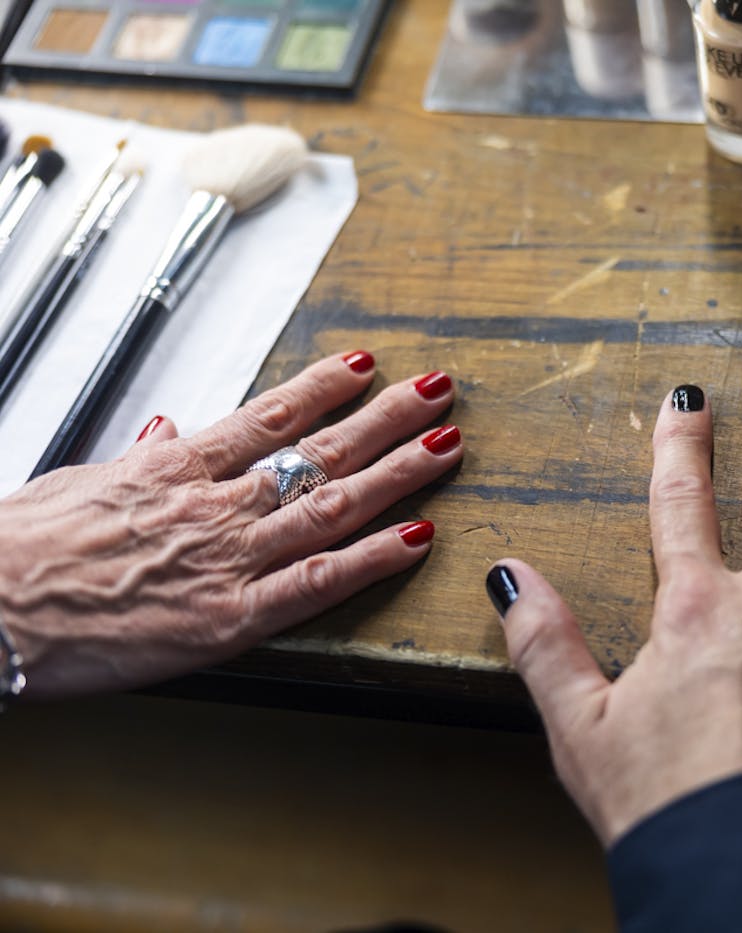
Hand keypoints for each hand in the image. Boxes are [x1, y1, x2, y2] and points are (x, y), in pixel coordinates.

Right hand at [0, 352, 462, 699]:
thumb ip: (137, 460)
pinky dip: (371, 559)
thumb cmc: (17, 550)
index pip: (269, 416)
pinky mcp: (228, 619)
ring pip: (331, 505)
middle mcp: (213, 505)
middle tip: (439, 390)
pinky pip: (316, 583)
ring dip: (399, 472)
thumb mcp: (76, 483)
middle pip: (320, 452)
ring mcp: (227, 559)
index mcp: (175, 470)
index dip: (326, 387)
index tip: (367, 364)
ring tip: (448, 445)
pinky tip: (418, 538)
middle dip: (388, 418)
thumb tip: (168, 430)